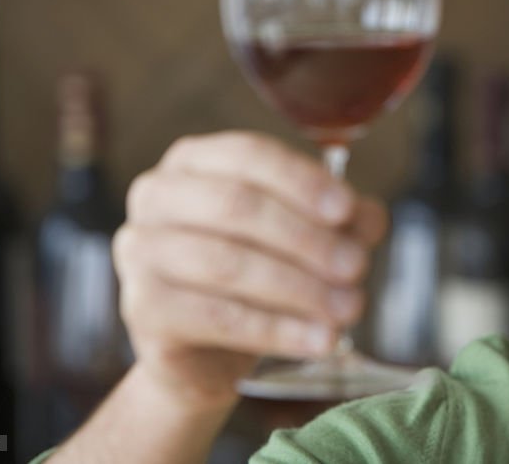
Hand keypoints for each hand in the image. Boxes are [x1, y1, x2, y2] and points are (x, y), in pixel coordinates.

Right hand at [112, 131, 386, 408]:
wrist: (206, 352)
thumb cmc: (258, 275)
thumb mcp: (307, 236)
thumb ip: (342, 219)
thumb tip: (368, 218)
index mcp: (195, 160)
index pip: (250, 155)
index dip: (301, 181)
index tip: (346, 209)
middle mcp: (157, 195)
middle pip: (237, 207)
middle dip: (306, 238)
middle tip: (356, 268)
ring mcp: (140, 250)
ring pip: (228, 264)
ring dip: (298, 288)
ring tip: (348, 310)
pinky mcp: (142, 308)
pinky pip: (217, 317)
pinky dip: (276, 329)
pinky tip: (319, 340)